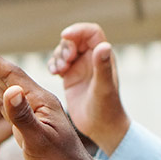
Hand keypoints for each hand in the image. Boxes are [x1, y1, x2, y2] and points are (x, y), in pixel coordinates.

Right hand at [0, 27, 98, 159]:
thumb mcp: (40, 143)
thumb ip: (23, 117)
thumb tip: (10, 90)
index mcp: (41, 102)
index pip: (11, 75)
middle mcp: (37, 102)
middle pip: (7, 73)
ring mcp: (33, 113)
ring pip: (6, 84)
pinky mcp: (29, 124)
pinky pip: (7, 102)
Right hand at [47, 23, 129, 153]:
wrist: (102, 129)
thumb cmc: (107, 110)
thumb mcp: (103, 88)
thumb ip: (102, 67)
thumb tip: (104, 45)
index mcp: (103, 57)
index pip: (91, 32)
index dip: (78, 30)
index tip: (65, 36)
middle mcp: (93, 60)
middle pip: (75, 39)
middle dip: (66, 46)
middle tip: (65, 63)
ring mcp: (81, 68)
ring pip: (65, 50)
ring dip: (58, 56)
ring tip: (60, 71)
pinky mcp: (71, 77)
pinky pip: (59, 63)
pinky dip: (53, 64)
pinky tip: (54, 73)